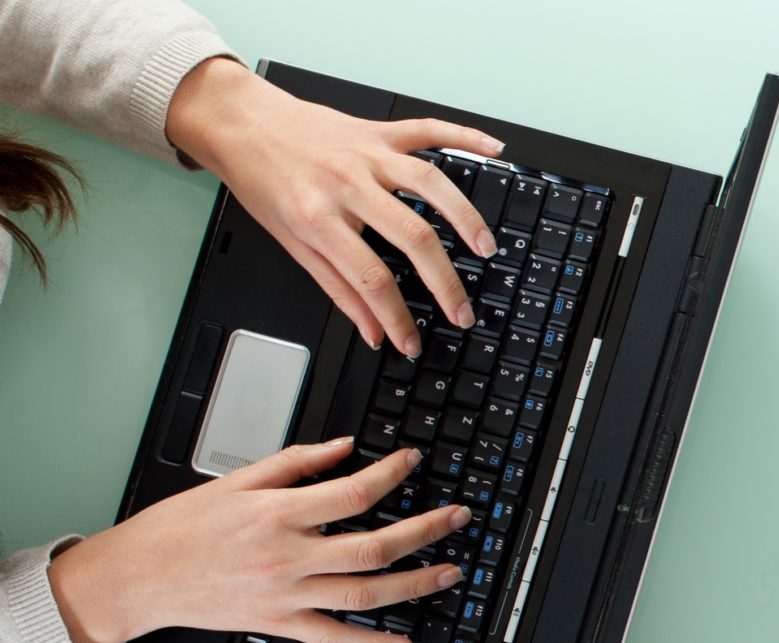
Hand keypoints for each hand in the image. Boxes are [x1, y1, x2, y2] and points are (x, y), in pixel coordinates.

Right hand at [48, 440, 469, 642]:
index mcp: (276, 514)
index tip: (412, 462)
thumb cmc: (180, 528)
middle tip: (458, 517)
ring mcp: (285, 595)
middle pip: (374, 547)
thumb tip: (345, 447)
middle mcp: (286, 557)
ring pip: (365, 593)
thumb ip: (295, 463)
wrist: (137, 577)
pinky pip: (336, 637)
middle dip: (425, 531)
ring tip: (451, 571)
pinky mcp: (278, 624)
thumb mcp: (234, 481)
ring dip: (416, 583)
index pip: (352, 494)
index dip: (392, 476)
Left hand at [164, 58, 504, 357]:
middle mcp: (346, 184)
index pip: (369, 279)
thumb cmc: (261, 180)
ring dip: (464, 217)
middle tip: (461, 311)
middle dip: (444, 282)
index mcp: (318, 217)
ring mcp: (367, 154)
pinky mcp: (379, 130)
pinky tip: (494, 149)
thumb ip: (336, 287)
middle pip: (411, 236)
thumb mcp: (290, 241)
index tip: (411, 340)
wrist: (240, 123)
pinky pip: (428, 130)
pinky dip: (465, 137)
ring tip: (485, 248)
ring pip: (429, 183)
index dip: (395, 317)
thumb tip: (371, 329)